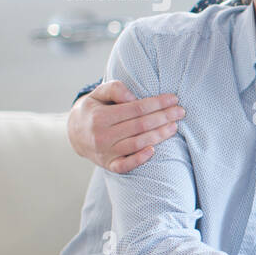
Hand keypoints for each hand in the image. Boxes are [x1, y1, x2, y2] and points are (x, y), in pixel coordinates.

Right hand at [68, 80, 184, 173]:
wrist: (74, 133)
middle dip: (164, 117)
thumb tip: (133, 97)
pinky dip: (139, 159)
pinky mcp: (109, 165)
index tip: (173, 98)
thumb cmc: (93, 110)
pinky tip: (153, 150)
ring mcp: (105, 152)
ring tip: (174, 126)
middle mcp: (102, 136)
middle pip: (140, 126)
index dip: (157, 103)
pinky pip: (125, 166)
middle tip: (181, 111)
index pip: (136, 109)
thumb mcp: (98, 94)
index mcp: (100, 117)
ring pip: (138, 143)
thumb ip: (114, 89)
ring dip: (159, 135)